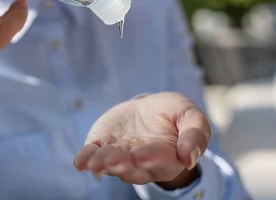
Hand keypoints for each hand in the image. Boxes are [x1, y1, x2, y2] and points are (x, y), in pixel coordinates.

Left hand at [73, 92, 210, 187]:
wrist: (146, 109)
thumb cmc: (171, 114)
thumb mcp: (189, 114)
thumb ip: (195, 134)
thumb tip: (190, 158)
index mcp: (168, 156)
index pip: (160, 160)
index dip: (151, 158)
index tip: (142, 154)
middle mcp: (142, 163)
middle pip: (133, 167)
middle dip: (123, 163)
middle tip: (115, 160)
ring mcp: (120, 156)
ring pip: (112, 164)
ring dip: (103, 164)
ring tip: (96, 164)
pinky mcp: (101, 147)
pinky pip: (92, 156)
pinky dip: (85, 160)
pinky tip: (80, 163)